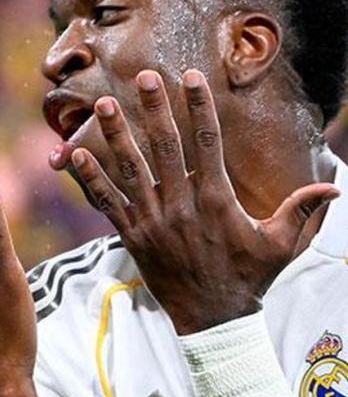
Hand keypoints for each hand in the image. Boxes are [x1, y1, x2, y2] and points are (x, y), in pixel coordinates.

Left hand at [53, 69, 338, 333]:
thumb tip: (337, 188)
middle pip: (165, 146)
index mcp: (215, 199)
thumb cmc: (248, 279)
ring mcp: (153, 220)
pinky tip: (74, 155)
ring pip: (131, 169)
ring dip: (116, 135)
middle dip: (154, 109)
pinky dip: (91, 179)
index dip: (199, 107)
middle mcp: (180, 204)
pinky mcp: (132, 236)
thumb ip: (301, 211)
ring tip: (105, 104)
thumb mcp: (280, 245)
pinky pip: (107, 203)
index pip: (207, 142)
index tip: (191, 76)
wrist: (212, 319)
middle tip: (143, 76)